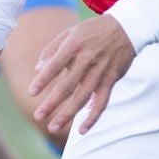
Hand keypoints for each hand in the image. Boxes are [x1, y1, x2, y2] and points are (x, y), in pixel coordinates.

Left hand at [30, 15, 136, 137]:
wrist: (127, 28)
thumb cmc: (93, 31)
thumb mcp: (70, 32)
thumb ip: (52, 49)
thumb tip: (38, 69)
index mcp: (74, 45)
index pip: (55, 66)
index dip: (43, 80)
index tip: (31, 93)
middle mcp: (87, 59)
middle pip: (67, 86)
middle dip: (51, 103)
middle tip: (38, 116)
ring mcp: (101, 71)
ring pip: (83, 98)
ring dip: (68, 115)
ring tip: (53, 128)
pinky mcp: (111, 80)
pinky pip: (102, 102)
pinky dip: (93, 117)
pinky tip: (82, 129)